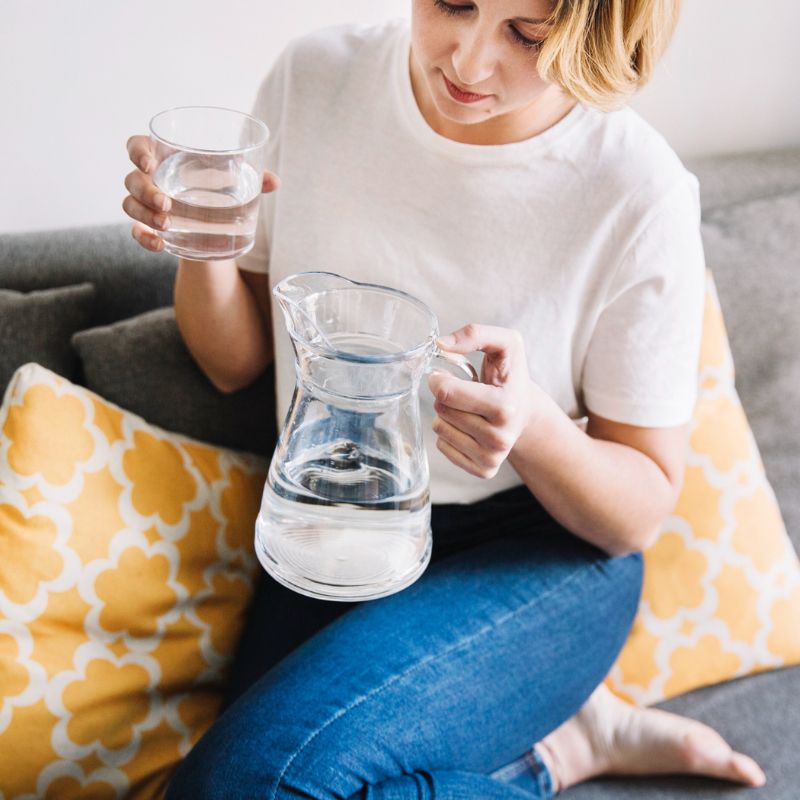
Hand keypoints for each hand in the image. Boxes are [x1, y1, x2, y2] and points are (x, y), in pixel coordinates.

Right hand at [122, 134, 280, 252]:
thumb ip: (255, 178)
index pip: (137, 146)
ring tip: (167, 224)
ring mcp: (147, 205)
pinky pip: (136, 232)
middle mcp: (151, 179)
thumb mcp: (238, 183)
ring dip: (144, 214)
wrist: (218, 227)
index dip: (137, 152)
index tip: (150, 164)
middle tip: (167, 205)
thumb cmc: (223, 191)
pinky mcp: (150, 228)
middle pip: (132, 179)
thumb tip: (274, 181)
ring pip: (129, 205)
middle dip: (145, 192)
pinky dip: (144, 238)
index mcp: (166, 157)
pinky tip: (159, 244)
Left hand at [427, 324, 541, 478]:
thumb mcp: (505, 344)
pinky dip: (449, 434)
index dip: (438, 379)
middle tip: (465, 393)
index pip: (447, 393)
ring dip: (447, 415)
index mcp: (506, 406)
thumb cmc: (511, 376)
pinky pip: (442, 448)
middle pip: (442, 410)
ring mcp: (492, 457)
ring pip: (440, 430)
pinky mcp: (484, 470)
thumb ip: (475, 333)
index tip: (443, 375)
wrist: (526, 412)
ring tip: (468, 409)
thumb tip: (441, 344)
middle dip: (446, 396)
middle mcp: (500, 437)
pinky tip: (468, 427)